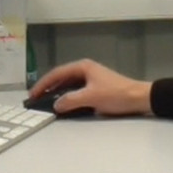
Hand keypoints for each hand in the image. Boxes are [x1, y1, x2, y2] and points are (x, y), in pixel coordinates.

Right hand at [29, 58, 152, 116]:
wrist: (139, 98)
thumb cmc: (116, 94)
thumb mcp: (91, 98)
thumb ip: (71, 100)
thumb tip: (56, 105)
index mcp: (83, 67)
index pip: (57, 73)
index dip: (43, 83)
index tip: (32, 94)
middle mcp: (85, 70)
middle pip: (61, 78)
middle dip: (48, 88)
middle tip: (35, 99)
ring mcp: (91, 78)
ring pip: (68, 85)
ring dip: (57, 93)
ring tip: (45, 103)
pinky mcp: (96, 87)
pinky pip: (76, 90)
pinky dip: (67, 97)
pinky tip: (63, 105)